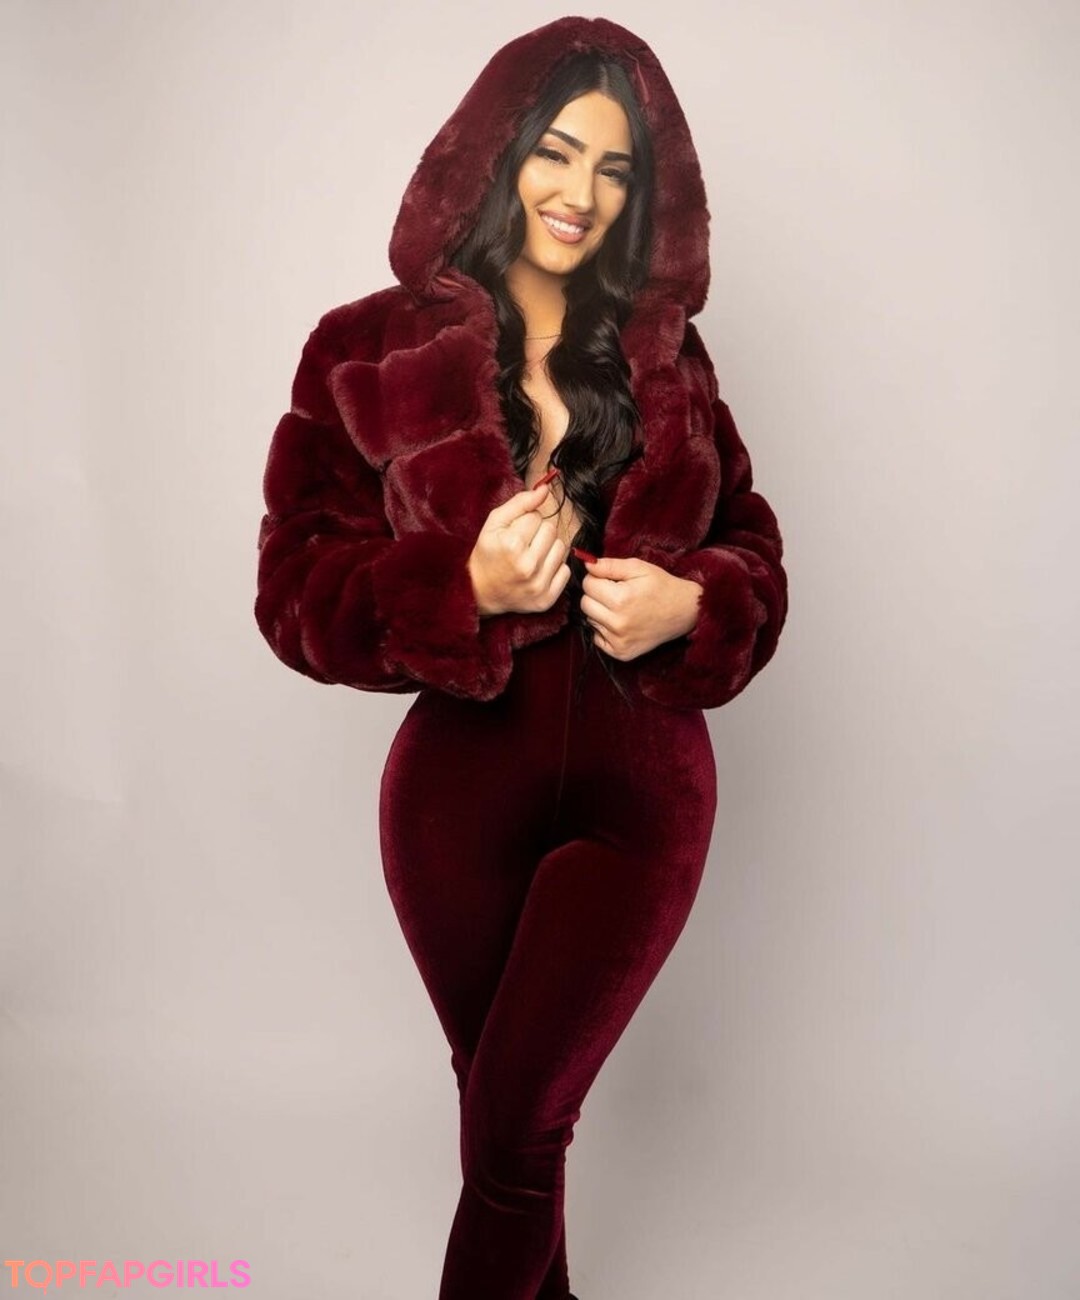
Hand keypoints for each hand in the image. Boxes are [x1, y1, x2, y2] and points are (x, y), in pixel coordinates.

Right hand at [468, 481, 571, 615]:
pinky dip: (554, 568)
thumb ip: (520, 502)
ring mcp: (539, 585)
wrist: (479, 592)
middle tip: (523, 544)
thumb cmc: (487, 553)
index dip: (524, 522)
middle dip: (538, 532)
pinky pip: (565, 570)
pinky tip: (537, 571)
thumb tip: (546, 488)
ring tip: (531, 556)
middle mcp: (528, 566)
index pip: (536, 516)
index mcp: (512, 545)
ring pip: (561, 548)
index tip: (514, 533)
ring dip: (548, 548)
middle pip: (551, 530)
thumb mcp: (494, 523)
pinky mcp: (547, 598)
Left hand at [581, 555, 702, 660]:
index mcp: (621, 599)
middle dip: (596, 595)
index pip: (587, 584)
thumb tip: (585, 563)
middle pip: (585, 603)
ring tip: (622, 608)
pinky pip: (597, 638)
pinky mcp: (621, 653)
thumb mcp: (638, 568)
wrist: (685, 612)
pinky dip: (605, 629)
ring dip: (600, 612)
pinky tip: (622, 622)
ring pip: (590, 620)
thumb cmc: (661, 586)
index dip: (598, 578)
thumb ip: (609, 565)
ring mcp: (619, 641)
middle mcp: (618, 623)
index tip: (612, 580)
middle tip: (616, 593)